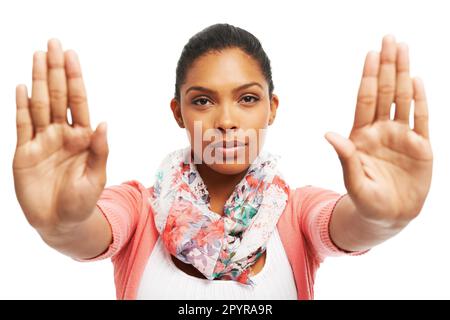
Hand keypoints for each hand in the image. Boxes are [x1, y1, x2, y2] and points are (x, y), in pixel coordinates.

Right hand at [13, 39, 108, 231]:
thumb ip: (100, 150)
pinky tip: (20, 87)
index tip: (72, 55)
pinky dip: (20, 106)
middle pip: (57, 96)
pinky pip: (22, 125)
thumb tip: (104, 122)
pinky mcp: (24, 152)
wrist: (61, 222)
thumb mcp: (96, 176)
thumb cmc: (83, 200)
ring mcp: (42, 141)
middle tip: (53, 43)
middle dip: (55, 70)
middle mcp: (62, 133)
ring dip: (37, 80)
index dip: (74, 79)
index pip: (78, 101)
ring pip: (39, 104)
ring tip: (37, 56)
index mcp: (83, 137)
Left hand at [325, 35, 432, 225]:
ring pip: (403, 99)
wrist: (389, 216)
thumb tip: (328, 134)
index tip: (371, 55)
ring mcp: (402, 136)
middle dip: (387, 66)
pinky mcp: (421, 147)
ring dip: (403, 74)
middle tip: (389, 39)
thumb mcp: (354, 180)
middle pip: (385, 92)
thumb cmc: (367, 200)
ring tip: (404, 49)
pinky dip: (421, 100)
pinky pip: (422, 119)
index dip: (368, 77)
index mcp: (362, 136)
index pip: (365, 100)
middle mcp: (382, 130)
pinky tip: (417, 81)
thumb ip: (345, 156)